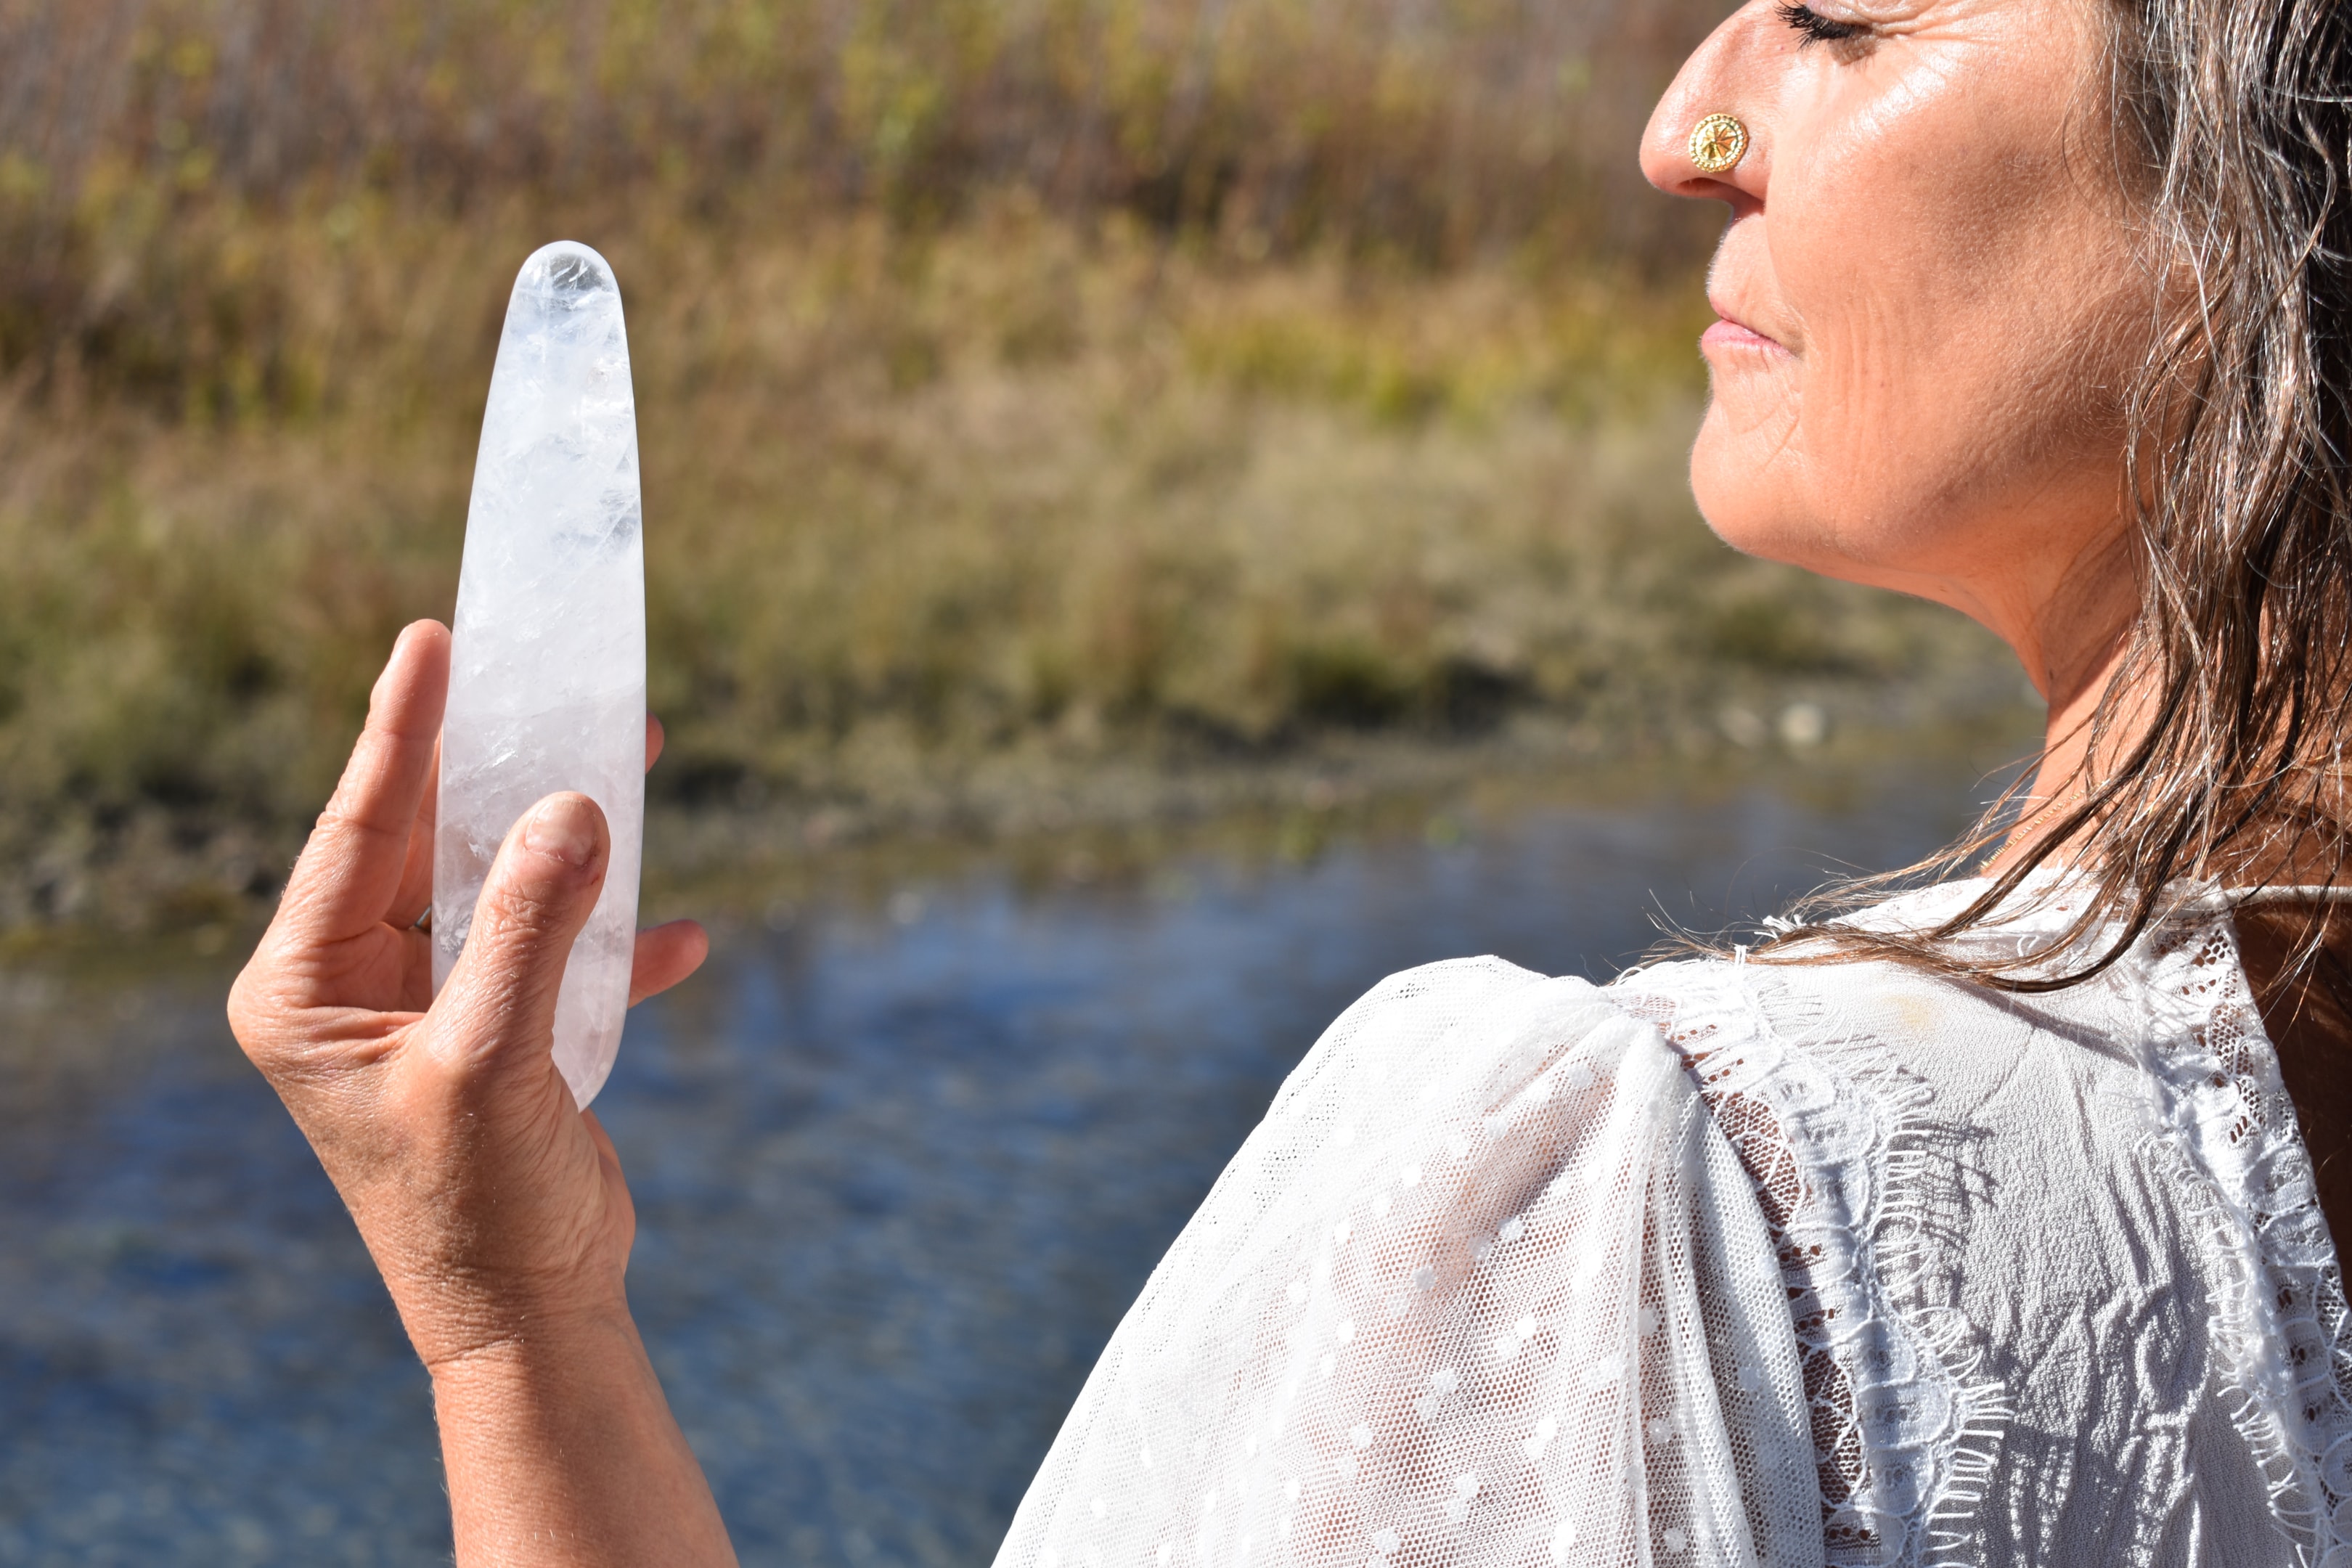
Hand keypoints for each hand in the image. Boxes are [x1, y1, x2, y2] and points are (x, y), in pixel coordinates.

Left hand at [228, 620, 734, 1565]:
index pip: (355, 828)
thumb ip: (529, 926)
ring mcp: (429, 1005)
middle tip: (546, 673)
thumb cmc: (479, 1208)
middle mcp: (356, 984)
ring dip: (571, 840)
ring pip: (500, 883)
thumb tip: (573, 805)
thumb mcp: (495, 1058)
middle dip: (502, 768)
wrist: (530, 1317)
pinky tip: (677, 937)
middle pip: (431, 839)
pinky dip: (615, 943)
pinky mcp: (498, 1033)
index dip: (402, 729)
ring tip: (631, 753)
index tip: (435, 638)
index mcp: (308, 986)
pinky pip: (555, 954)